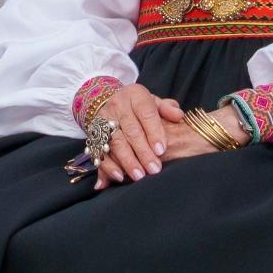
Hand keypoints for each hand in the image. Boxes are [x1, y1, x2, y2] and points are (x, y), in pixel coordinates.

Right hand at [87, 81, 208, 185]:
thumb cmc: (137, 105)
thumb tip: (179, 115)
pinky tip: (119, 176)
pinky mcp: (93, 134)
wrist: (106, 100)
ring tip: (139, 176)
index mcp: (135, 95)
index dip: (154, 131)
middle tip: (154, 169)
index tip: (161, 150)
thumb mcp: (153, 101)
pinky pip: (99, 151)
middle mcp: (117, 106)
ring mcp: (103, 120)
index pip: (146, 113)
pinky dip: (108, 166)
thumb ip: (167, 109)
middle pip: (131, 131)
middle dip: (143, 152)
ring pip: (116, 142)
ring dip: (127, 161)